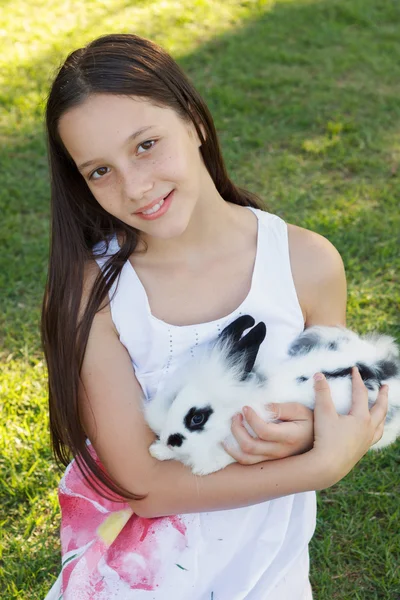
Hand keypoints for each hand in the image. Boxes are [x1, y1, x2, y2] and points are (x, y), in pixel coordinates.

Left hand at [223, 402, 313, 464]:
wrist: (320, 443)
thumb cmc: (309, 421)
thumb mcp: (299, 410)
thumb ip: (281, 408)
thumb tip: (262, 406)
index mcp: (289, 437)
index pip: (263, 431)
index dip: (251, 418)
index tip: (245, 407)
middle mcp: (280, 452)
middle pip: (250, 446)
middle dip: (237, 429)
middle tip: (236, 415)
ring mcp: (274, 459)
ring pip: (246, 458)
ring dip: (233, 443)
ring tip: (232, 426)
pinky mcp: (269, 462)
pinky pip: (248, 462)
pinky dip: (235, 453)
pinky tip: (228, 442)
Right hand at [311, 367, 387, 488]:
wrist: (328, 466)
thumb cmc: (326, 438)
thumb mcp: (322, 412)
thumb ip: (321, 393)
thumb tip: (319, 375)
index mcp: (361, 417)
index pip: (361, 393)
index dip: (357, 380)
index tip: (355, 369)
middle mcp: (368, 428)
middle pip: (380, 408)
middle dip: (382, 396)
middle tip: (385, 386)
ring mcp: (367, 440)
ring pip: (380, 424)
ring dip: (383, 414)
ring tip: (382, 409)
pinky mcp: (362, 450)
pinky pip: (375, 437)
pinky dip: (377, 430)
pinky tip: (372, 431)